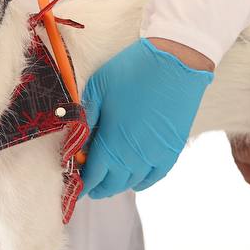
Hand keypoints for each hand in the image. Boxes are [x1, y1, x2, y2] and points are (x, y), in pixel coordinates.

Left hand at [80, 38, 213, 198]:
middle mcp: (132, 158)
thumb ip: (85, 118)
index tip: (74, 184)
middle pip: (111, 184)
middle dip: (97, 187)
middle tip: (89, 184)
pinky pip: (154, 178)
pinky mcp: (171, 151)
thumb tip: (75, 141)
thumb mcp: (99, 89)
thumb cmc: (132, 72)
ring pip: (131, 183)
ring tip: (108, 180)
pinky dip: (141, 183)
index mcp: (111, 144)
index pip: (92, 176)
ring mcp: (154, 156)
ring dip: (117, 184)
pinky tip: (135, 181)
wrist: (175, 63)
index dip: (82, 183)